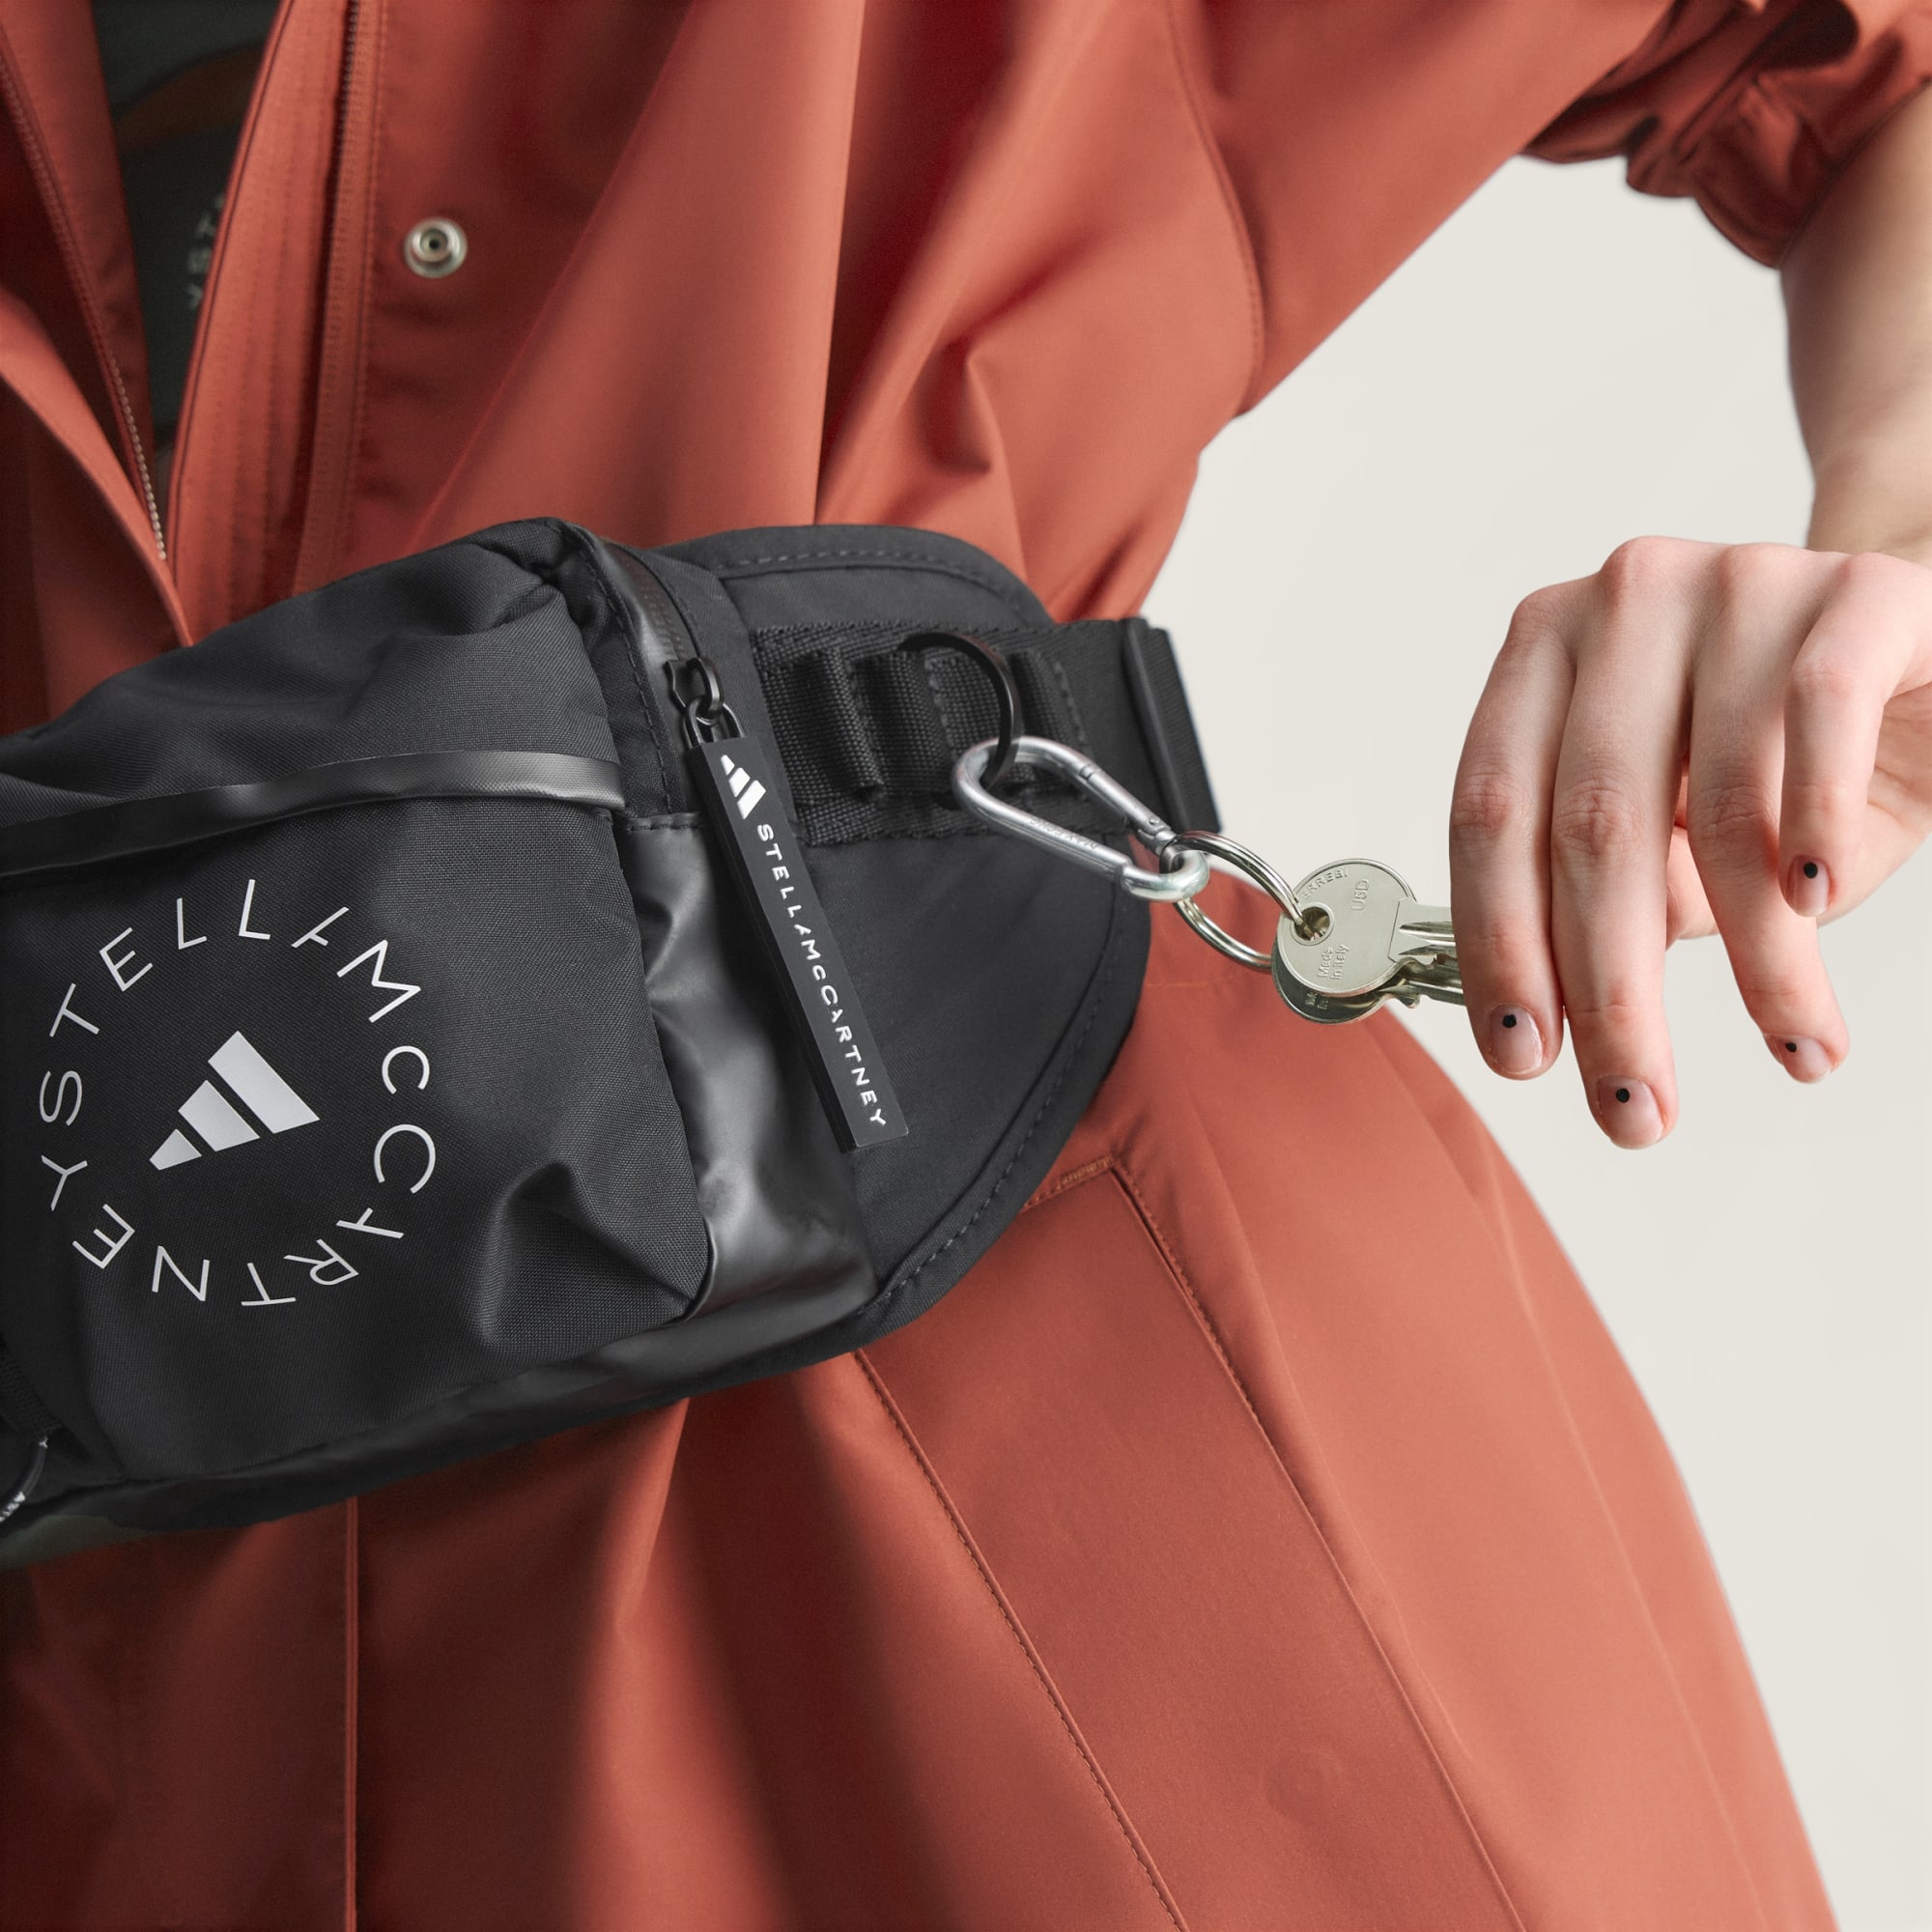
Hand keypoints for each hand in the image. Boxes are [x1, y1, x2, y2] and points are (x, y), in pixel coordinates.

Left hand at [1449, 537, 1931, 1146]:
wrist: (1926, 651)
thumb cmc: (1783, 751)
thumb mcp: (1684, 829)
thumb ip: (1623, 889)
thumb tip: (1569, 998)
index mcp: (1544, 651)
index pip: (1489, 814)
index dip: (1499, 947)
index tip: (1522, 1058)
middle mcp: (1622, 600)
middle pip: (1587, 825)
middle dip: (1612, 991)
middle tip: (1635, 1109)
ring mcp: (1736, 582)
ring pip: (1714, 801)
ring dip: (1757, 955)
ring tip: (1795, 1046)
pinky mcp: (1855, 592)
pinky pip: (1819, 717)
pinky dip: (1812, 826)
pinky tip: (1814, 910)